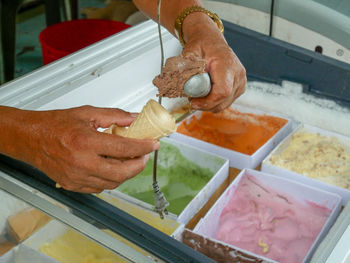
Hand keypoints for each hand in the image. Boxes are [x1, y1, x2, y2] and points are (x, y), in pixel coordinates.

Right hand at [19, 106, 158, 192]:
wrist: (31, 139)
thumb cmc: (55, 125)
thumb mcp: (87, 113)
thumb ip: (114, 116)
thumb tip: (134, 119)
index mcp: (86, 142)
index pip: (125, 148)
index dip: (144, 147)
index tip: (153, 145)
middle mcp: (82, 163)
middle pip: (122, 172)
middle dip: (139, 165)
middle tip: (144, 155)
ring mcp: (77, 178)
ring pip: (113, 183)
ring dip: (126, 173)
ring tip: (129, 160)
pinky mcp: (73, 186)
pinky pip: (100, 188)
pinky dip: (111, 179)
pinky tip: (112, 167)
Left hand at [182, 12, 246, 111]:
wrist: (211, 42)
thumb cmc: (203, 45)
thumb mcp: (191, 51)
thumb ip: (185, 64)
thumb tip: (177, 77)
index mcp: (228, 64)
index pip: (222, 91)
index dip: (208, 101)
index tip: (193, 102)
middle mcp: (238, 74)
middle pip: (223, 100)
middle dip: (205, 105)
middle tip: (191, 101)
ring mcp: (240, 82)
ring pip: (225, 104)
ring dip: (209, 105)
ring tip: (197, 98)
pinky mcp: (239, 88)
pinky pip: (227, 101)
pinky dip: (215, 102)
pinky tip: (206, 96)